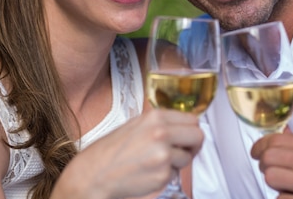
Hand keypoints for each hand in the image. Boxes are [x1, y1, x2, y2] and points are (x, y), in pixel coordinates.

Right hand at [52, 109, 203, 198]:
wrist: (94, 173)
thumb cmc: (110, 151)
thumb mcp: (135, 125)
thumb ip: (160, 124)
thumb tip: (183, 127)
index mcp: (155, 117)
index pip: (192, 119)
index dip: (191, 130)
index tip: (188, 137)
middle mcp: (161, 132)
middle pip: (198, 136)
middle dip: (193, 145)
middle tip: (184, 151)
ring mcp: (164, 154)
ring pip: (187, 158)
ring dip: (176, 163)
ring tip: (154, 162)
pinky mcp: (163, 175)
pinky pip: (176, 175)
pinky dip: (166, 175)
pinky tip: (148, 172)